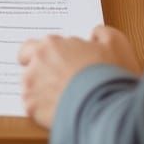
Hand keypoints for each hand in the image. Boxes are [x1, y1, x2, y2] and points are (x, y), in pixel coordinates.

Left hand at [18, 26, 140, 129]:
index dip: (46, 54)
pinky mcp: (32, 110)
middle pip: (27, 66)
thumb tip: (94, 35)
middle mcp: (36, 64)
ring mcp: (31, 88)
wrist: (107, 109)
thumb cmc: (110, 75)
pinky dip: (44, 110)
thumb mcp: (116, 43)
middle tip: (58, 81)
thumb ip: (101, 33)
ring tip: (63, 99)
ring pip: (29, 87)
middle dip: (38, 71)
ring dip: (41, 91)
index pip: (32, 46)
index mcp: (51, 46)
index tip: (58, 62)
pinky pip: (33, 108)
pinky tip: (60, 110)